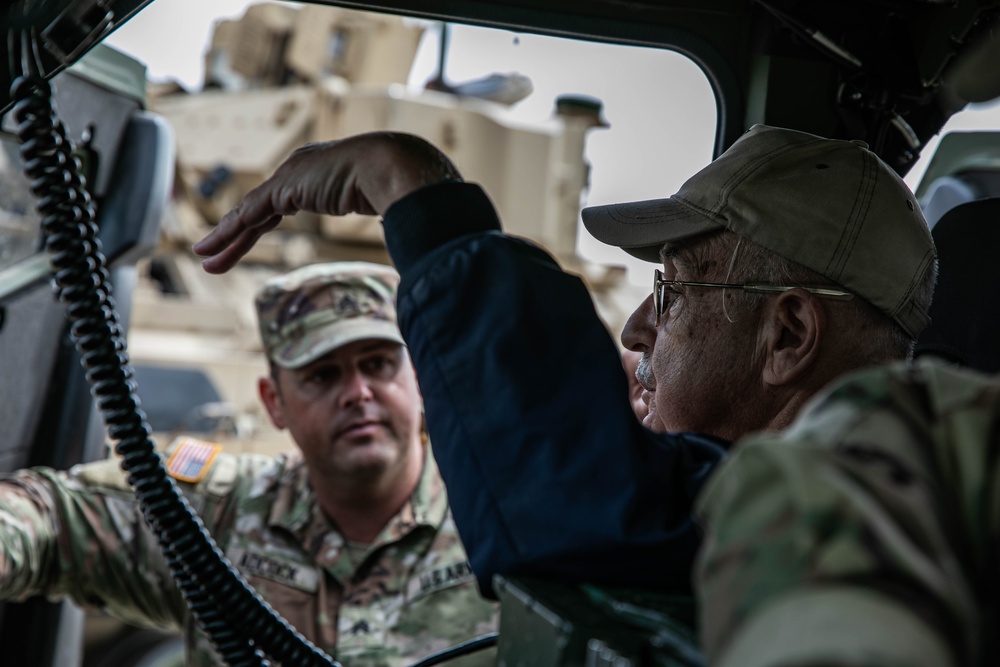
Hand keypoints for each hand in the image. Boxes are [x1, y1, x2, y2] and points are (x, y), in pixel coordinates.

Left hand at [192, 132, 461, 273]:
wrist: (397, 165)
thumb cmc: (401, 184)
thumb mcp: (388, 205)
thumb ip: (390, 217)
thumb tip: (417, 242)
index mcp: (322, 175)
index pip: (282, 204)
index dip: (259, 225)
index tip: (246, 239)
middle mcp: (301, 172)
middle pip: (259, 210)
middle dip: (234, 234)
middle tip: (212, 254)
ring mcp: (292, 178)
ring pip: (249, 214)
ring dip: (224, 238)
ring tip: (203, 258)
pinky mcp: (286, 188)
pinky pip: (251, 213)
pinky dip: (230, 231)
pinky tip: (214, 246)